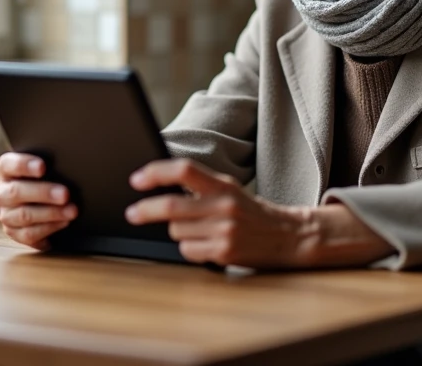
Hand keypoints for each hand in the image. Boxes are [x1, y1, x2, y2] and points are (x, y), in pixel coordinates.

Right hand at [0, 152, 77, 249]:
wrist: (49, 206)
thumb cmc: (49, 179)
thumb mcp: (47, 169)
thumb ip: (50, 165)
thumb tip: (68, 163)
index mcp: (6, 170)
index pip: (7, 164)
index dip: (23, 165)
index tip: (42, 167)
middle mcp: (2, 193)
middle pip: (16, 192)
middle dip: (43, 193)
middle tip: (65, 194)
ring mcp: (6, 215)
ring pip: (24, 215)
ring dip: (51, 213)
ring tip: (72, 211)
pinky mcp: (14, 233)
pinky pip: (29, 233)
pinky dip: (49, 227)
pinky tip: (64, 222)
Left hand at [125, 159, 315, 267]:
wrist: (289, 236)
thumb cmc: (252, 212)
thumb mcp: (230, 190)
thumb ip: (201, 186)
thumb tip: (161, 185)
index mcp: (223, 185)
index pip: (184, 170)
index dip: (156, 173)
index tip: (136, 179)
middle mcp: (224, 205)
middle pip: (171, 206)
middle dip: (146, 210)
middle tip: (132, 213)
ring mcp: (224, 230)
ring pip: (177, 231)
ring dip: (177, 231)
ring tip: (197, 230)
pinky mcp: (224, 252)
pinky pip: (188, 250)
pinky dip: (190, 248)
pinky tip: (206, 245)